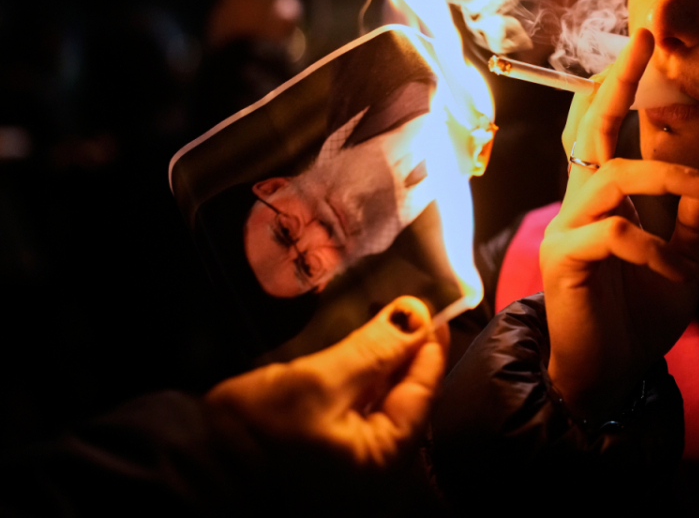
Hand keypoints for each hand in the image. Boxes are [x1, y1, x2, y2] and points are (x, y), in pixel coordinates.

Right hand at [204, 296, 445, 500]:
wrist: (193, 469)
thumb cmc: (256, 434)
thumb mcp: (320, 383)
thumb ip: (373, 350)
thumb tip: (415, 315)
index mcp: (386, 459)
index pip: (424, 389)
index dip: (427, 343)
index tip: (429, 305)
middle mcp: (376, 469)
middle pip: (404, 397)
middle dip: (403, 351)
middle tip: (402, 307)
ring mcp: (350, 467)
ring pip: (379, 403)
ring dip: (379, 364)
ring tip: (378, 322)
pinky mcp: (325, 459)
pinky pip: (354, 415)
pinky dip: (357, 383)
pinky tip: (352, 355)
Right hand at [542, 29, 698, 418]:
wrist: (607, 374)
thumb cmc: (640, 317)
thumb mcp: (683, 263)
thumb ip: (694, 222)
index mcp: (605, 201)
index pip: (606, 131)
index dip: (620, 86)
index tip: (643, 41)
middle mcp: (579, 203)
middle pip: (591, 129)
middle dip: (618, 81)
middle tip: (644, 39)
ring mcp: (567, 227)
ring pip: (615, 176)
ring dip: (667, 179)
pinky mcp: (564, 257)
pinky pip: (615, 233)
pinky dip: (652, 246)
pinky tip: (670, 266)